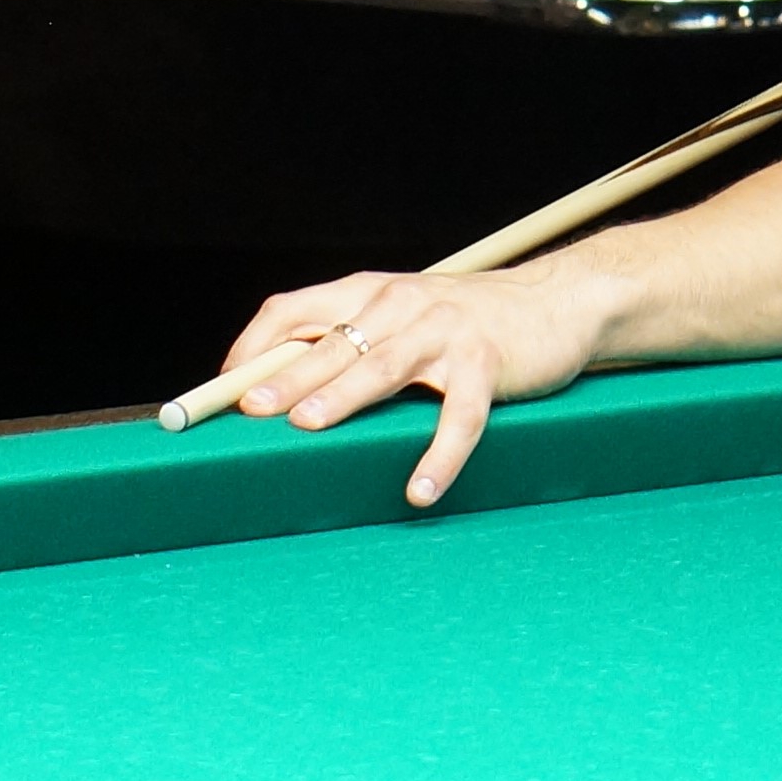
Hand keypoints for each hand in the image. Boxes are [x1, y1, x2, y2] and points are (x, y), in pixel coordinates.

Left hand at [203, 268, 605, 508]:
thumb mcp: (402, 316)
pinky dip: (440, 453)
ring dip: (343, 397)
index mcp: (369, 292)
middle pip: (332, 341)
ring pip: (385, 367)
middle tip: (250, 408)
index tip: (223, 387)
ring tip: (308, 427)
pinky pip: (460, 416)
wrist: (558, 301)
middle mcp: (401, 303)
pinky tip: (422, 488)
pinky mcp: (487, 363)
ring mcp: (445, 332)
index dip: (253, 347)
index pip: (292, 310)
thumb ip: (352, 339)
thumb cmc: (466, 320)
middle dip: (286, 376)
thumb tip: (280, 389)